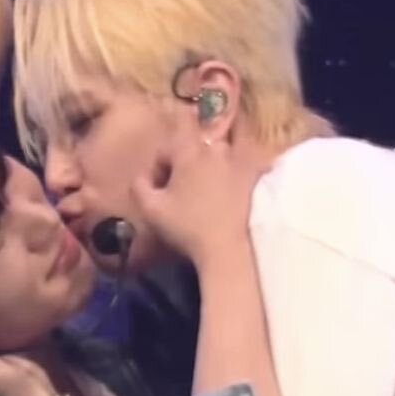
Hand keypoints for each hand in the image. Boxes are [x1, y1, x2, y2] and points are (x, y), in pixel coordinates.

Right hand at [131, 132, 262, 269]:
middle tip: (179, 193)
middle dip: (182, 166)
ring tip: (204, 194)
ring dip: (206, 168)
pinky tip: (227, 193)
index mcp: (188, 152)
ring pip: (216, 154)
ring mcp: (238, 160)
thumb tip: (141, 177)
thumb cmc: (187, 226)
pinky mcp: (256, 176)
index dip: (158, 168)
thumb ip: (139, 186)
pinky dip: (232, 172)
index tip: (159, 189)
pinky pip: (242, 163)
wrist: (228, 248)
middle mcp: (214, 148)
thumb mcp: (150, 210)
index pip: (166, 148)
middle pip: (191, 148)